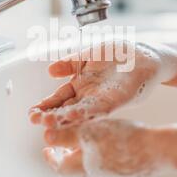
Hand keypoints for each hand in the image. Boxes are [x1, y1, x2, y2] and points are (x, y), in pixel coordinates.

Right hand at [29, 41, 176, 128]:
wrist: (145, 54)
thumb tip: (50, 70)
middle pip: (67, 108)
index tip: (31, 112)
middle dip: (51, 115)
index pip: (59, 98)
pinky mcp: (118, 99)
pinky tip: (75, 115)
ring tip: (50, 122)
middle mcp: (89, 96)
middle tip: (34, 120)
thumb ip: (70, 63)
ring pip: (81, 112)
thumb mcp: (88, 56)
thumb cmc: (118, 54)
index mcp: (81, 86)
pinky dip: (88, 112)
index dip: (46, 105)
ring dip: (65, 118)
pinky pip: (101, 107)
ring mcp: (103, 99)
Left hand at [42, 119, 168, 176]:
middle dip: (66, 156)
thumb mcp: (87, 132)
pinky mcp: (125, 173)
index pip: (59, 165)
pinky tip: (106, 144)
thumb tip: (46, 136)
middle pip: (73, 169)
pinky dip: (98, 156)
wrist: (156, 151)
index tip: (47, 150)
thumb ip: (65, 135)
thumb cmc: (121, 141)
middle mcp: (95, 176)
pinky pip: (106, 166)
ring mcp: (111, 176)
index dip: (51, 156)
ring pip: (90, 167)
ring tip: (84, 142)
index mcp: (82, 168)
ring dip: (83, 156)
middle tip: (64, 146)